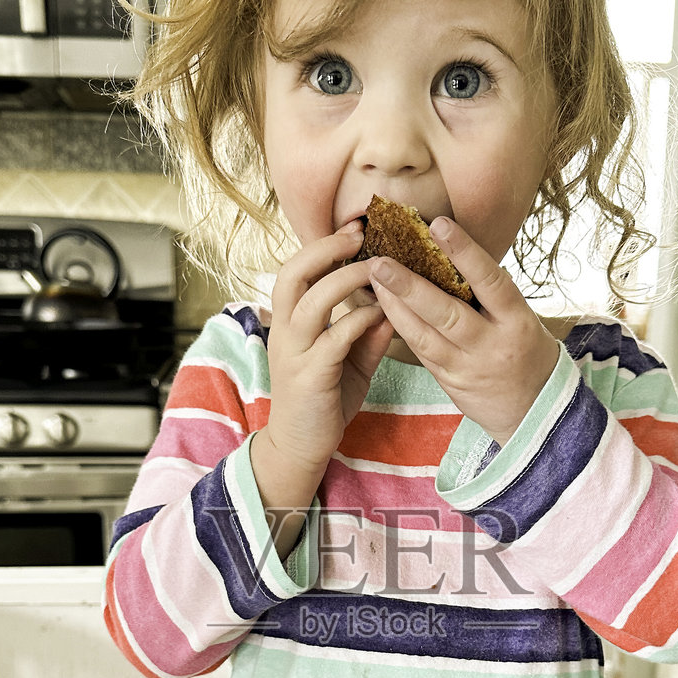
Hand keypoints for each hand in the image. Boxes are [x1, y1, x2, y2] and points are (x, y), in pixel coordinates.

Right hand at [264, 220, 394, 476]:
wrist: (299, 448)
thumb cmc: (323, 402)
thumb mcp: (349, 362)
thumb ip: (366, 333)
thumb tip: (392, 305)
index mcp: (289, 323)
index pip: (297, 270)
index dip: (322, 246)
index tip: (354, 229)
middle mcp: (285, 332)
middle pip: (292, 273)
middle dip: (325, 249)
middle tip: (359, 235)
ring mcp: (294, 353)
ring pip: (312, 300)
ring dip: (345, 279)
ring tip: (375, 269)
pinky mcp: (311, 376)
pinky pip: (335, 337)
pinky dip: (360, 320)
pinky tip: (382, 315)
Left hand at [368, 219, 561, 444]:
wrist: (536, 410)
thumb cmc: (527, 351)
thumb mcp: (522, 319)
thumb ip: (492, 294)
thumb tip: (455, 252)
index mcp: (517, 321)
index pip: (490, 281)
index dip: (465, 252)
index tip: (439, 224)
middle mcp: (492, 344)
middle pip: (448, 313)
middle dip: (411, 287)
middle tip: (381, 262)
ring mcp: (468, 367)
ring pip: (426, 336)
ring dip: (396, 307)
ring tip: (374, 281)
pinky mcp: (451, 382)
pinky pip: (421, 352)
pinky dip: (401, 329)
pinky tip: (382, 309)